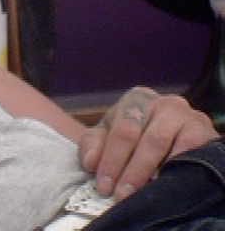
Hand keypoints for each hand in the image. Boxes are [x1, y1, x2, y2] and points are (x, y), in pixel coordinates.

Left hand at [78, 87, 216, 200]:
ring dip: (153, 173)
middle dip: (132, 171)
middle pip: (147, 139)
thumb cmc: (137, 134)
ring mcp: (188, 117)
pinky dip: (178, 167)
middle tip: (122, 196)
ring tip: (142, 195)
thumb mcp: (109, 134)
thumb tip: (91, 161)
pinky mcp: (205, 132)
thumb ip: (94, 145)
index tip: (104, 187)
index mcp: (137, 100)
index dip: (111, 162)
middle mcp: (164, 104)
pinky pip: (192, 151)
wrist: (178, 135)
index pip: (122, 132)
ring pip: (169, 146)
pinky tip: (167, 184)